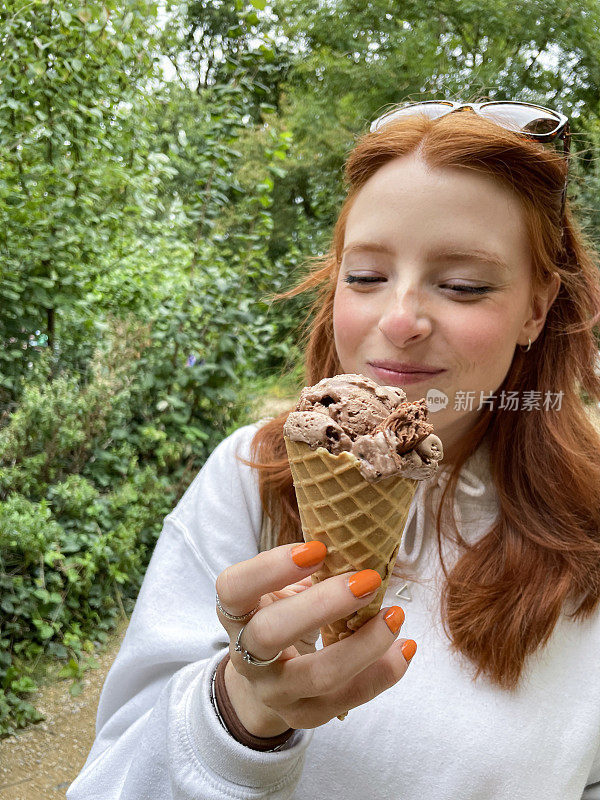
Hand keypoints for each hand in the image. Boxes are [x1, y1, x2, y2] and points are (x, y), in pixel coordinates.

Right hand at [215, 542, 413, 735]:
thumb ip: (308, 571)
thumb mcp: (280, 591)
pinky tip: (405, 647)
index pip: (234, 588)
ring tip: (395, 616)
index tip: (317, 549)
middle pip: (270, 633)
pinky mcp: (307, 714)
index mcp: (236, 613)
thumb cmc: (280, 616)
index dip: (270, 567)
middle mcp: (246, 655)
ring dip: (364, 644)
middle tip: (368, 580)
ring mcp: (275, 691)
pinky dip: (383, 672)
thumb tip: (359, 545)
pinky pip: (349, 699)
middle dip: (322, 604)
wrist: (265, 680)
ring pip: (317, 675)